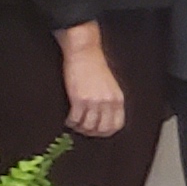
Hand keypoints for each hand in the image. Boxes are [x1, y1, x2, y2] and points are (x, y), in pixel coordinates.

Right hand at [57, 27, 128, 141]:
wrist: (85, 53)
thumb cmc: (96, 67)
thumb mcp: (110, 86)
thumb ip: (110, 102)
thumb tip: (104, 117)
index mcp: (117, 99)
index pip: (117, 125)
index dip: (106, 132)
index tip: (98, 131)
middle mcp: (108, 102)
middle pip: (102, 129)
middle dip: (92, 133)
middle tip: (83, 129)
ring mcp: (94, 101)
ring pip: (88, 126)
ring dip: (79, 128)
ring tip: (75, 123)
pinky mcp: (79, 99)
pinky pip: (75, 119)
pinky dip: (70, 122)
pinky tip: (68, 119)